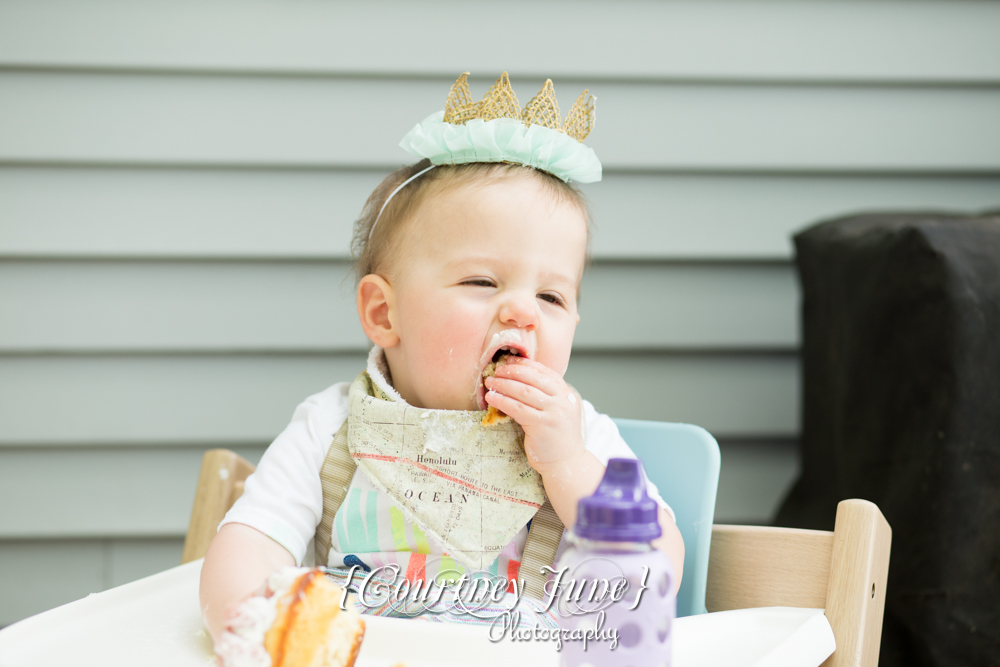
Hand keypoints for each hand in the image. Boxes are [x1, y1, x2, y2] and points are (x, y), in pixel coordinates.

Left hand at [483, 356, 584, 474]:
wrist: (566, 462)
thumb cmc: (557, 437)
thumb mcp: (557, 411)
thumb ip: (545, 396)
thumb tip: (518, 378)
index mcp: (566, 393)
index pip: (544, 371)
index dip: (524, 364)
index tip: (509, 362)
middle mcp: (563, 400)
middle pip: (533, 378)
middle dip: (512, 371)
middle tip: (496, 370)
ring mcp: (554, 412)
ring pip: (524, 391)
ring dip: (503, 384)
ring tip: (490, 382)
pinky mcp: (543, 426)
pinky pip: (518, 409)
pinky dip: (502, 401)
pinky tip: (492, 398)